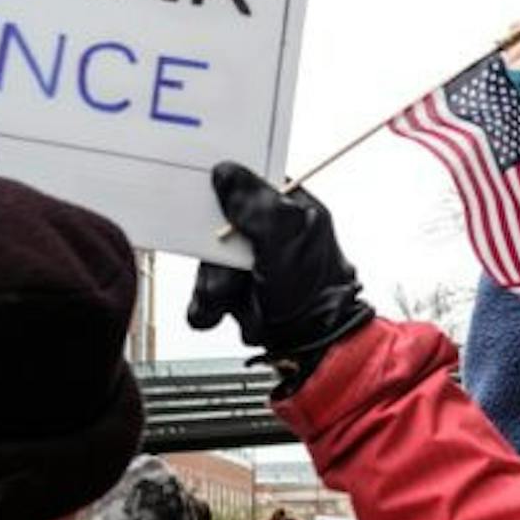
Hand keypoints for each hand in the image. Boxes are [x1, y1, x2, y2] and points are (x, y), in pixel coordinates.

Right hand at [188, 164, 372, 378]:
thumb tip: (227, 172)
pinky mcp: (236, 293)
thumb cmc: (315, 293)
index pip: (247, 183)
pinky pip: (204, 294)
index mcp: (290, 208)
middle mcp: (268, 233)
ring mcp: (250, 264)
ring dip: (216, 286)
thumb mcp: (287, 238)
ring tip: (236, 297)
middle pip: (217, 227)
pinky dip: (208, 307)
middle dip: (219, 258)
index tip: (206, 199)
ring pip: (208, 264)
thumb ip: (256, 204)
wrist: (312, 347)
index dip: (224, 191)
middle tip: (234, 272)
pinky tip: (225, 310)